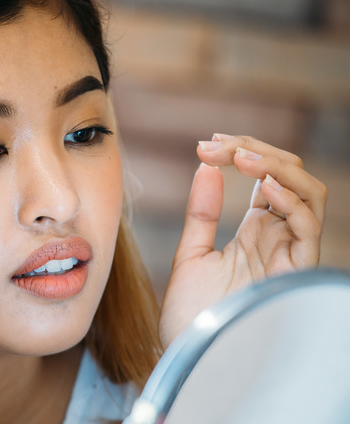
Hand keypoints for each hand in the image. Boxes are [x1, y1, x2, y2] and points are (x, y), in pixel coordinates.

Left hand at [159, 134, 327, 348]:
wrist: (192, 358)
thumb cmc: (192, 315)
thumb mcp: (191, 253)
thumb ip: (202, 212)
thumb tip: (206, 167)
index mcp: (256, 233)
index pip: (268, 177)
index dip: (243, 153)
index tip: (206, 145)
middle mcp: (278, 240)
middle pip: (291, 177)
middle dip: (257, 151)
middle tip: (217, 144)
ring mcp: (288, 254)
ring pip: (310, 195)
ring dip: (278, 167)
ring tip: (240, 157)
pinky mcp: (292, 274)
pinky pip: (308, 230)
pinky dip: (292, 202)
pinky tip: (264, 188)